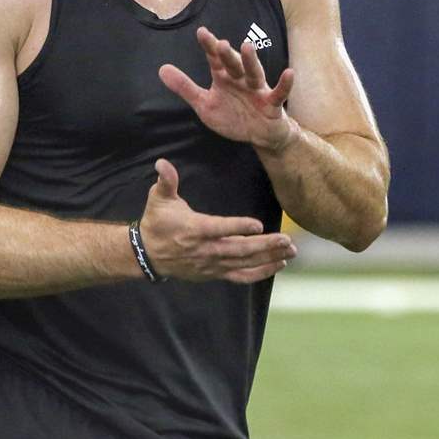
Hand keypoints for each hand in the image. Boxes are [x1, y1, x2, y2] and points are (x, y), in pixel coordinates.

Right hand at [138, 159, 295, 283]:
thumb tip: (162, 162)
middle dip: (264, 246)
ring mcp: (212, 264)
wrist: (149, 254)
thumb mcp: (158, 198)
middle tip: (286, 240)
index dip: (238, 227)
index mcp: (194, 229)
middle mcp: (205, 249)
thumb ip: (166, 181)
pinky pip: (241, 276)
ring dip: (268, 258)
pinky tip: (278, 265)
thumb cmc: (157, 222)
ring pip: (244, 263)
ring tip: (290, 251)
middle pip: (238, 249)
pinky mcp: (215, 273)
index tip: (258, 225)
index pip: (218, 229)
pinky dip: (260, 273)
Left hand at [159, 26, 296, 151]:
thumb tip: (161, 69)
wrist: (260, 135)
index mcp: (224, 78)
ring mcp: (258, 90)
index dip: (209, 47)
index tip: (201, 32)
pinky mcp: (272, 104)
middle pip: (233, 64)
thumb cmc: (233, 116)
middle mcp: (241, 80)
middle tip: (219, 43)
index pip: (215, 60)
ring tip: (246, 46)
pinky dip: (285, 84)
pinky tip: (289, 73)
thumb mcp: (204, 104)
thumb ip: (185, 87)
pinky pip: (279, 93)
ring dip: (250, 61)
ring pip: (254, 73)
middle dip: (227, 54)